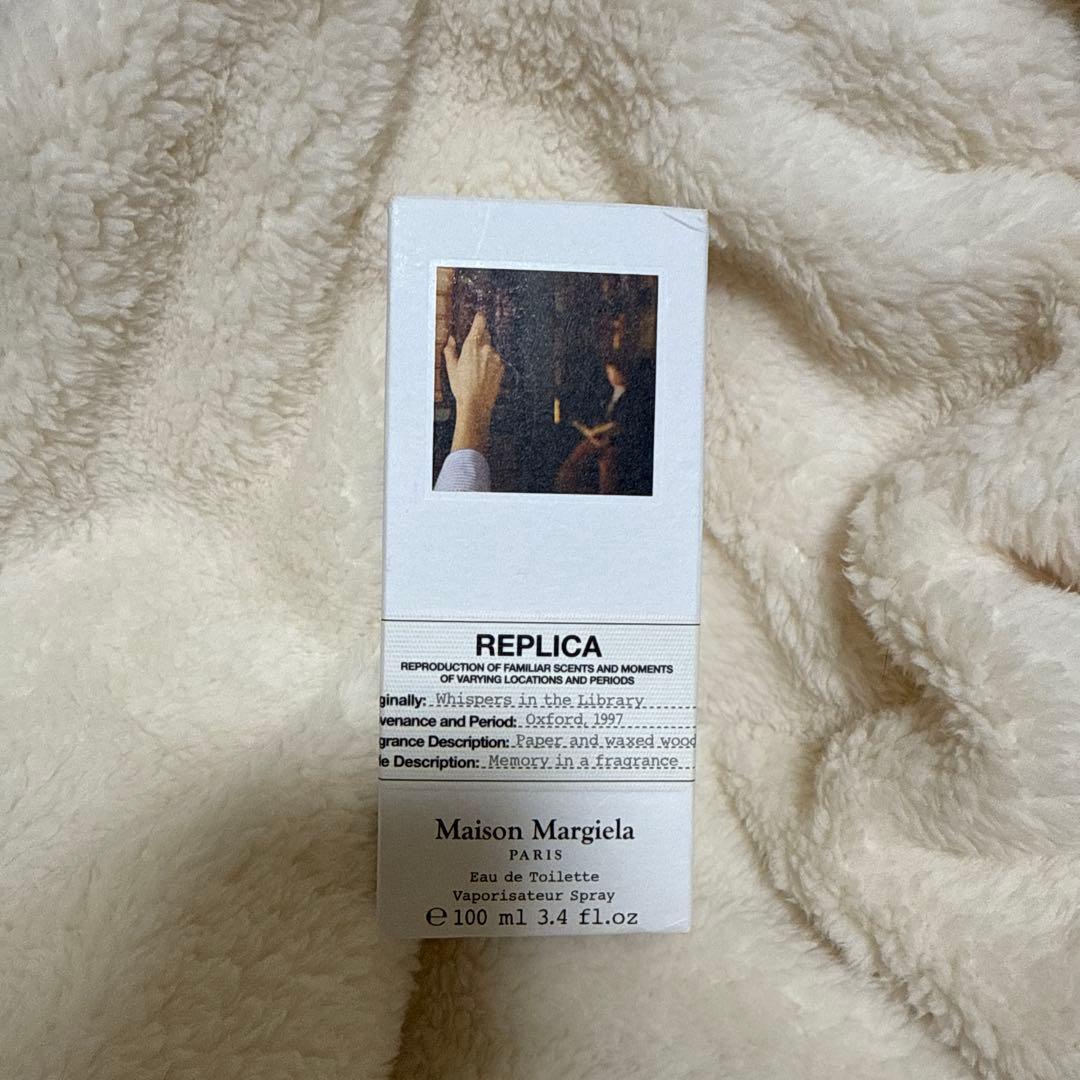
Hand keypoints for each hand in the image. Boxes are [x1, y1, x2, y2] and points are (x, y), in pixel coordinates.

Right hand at [445, 311, 503, 452]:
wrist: (476, 404)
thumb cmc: (462, 387)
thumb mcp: (451, 368)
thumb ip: (450, 350)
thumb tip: (450, 340)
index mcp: (472, 345)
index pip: (480, 322)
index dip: (479, 319)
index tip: (478, 316)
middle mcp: (486, 348)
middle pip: (486, 335)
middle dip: (480, 339)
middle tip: (472, 351)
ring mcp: (496, 357)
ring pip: (491, 349)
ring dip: (485, 353)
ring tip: (476, 369)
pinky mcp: (502, 367)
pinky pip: (496, 360)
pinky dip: (491, 363)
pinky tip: (483, 374)